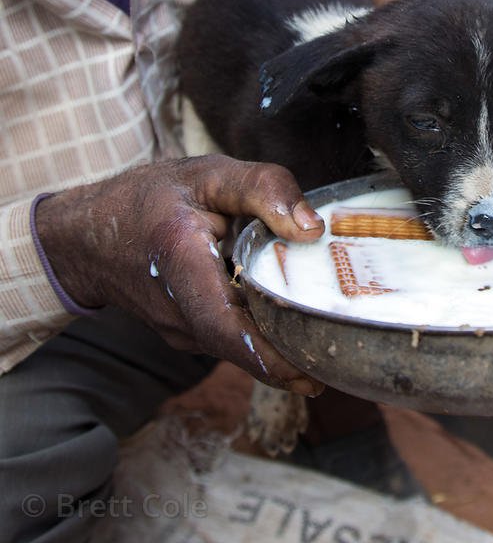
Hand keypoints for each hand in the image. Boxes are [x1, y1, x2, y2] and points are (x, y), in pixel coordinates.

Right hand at [36, 156, 325, 394]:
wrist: (88, 235)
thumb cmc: (152, 198)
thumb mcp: (209, 174)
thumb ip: (264, 189)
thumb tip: (313, 228)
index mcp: (181, 264)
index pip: (225, 328)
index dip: (268, 358)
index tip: (310, 376)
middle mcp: (179, 312)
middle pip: (243, 345)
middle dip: (294, 355)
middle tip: (345, 355)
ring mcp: (180, 331)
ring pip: (240, 344)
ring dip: (281, 341)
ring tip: (329, 333)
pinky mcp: (188, 335)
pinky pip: (232, 337)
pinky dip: (263, 331)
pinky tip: (295, 316)